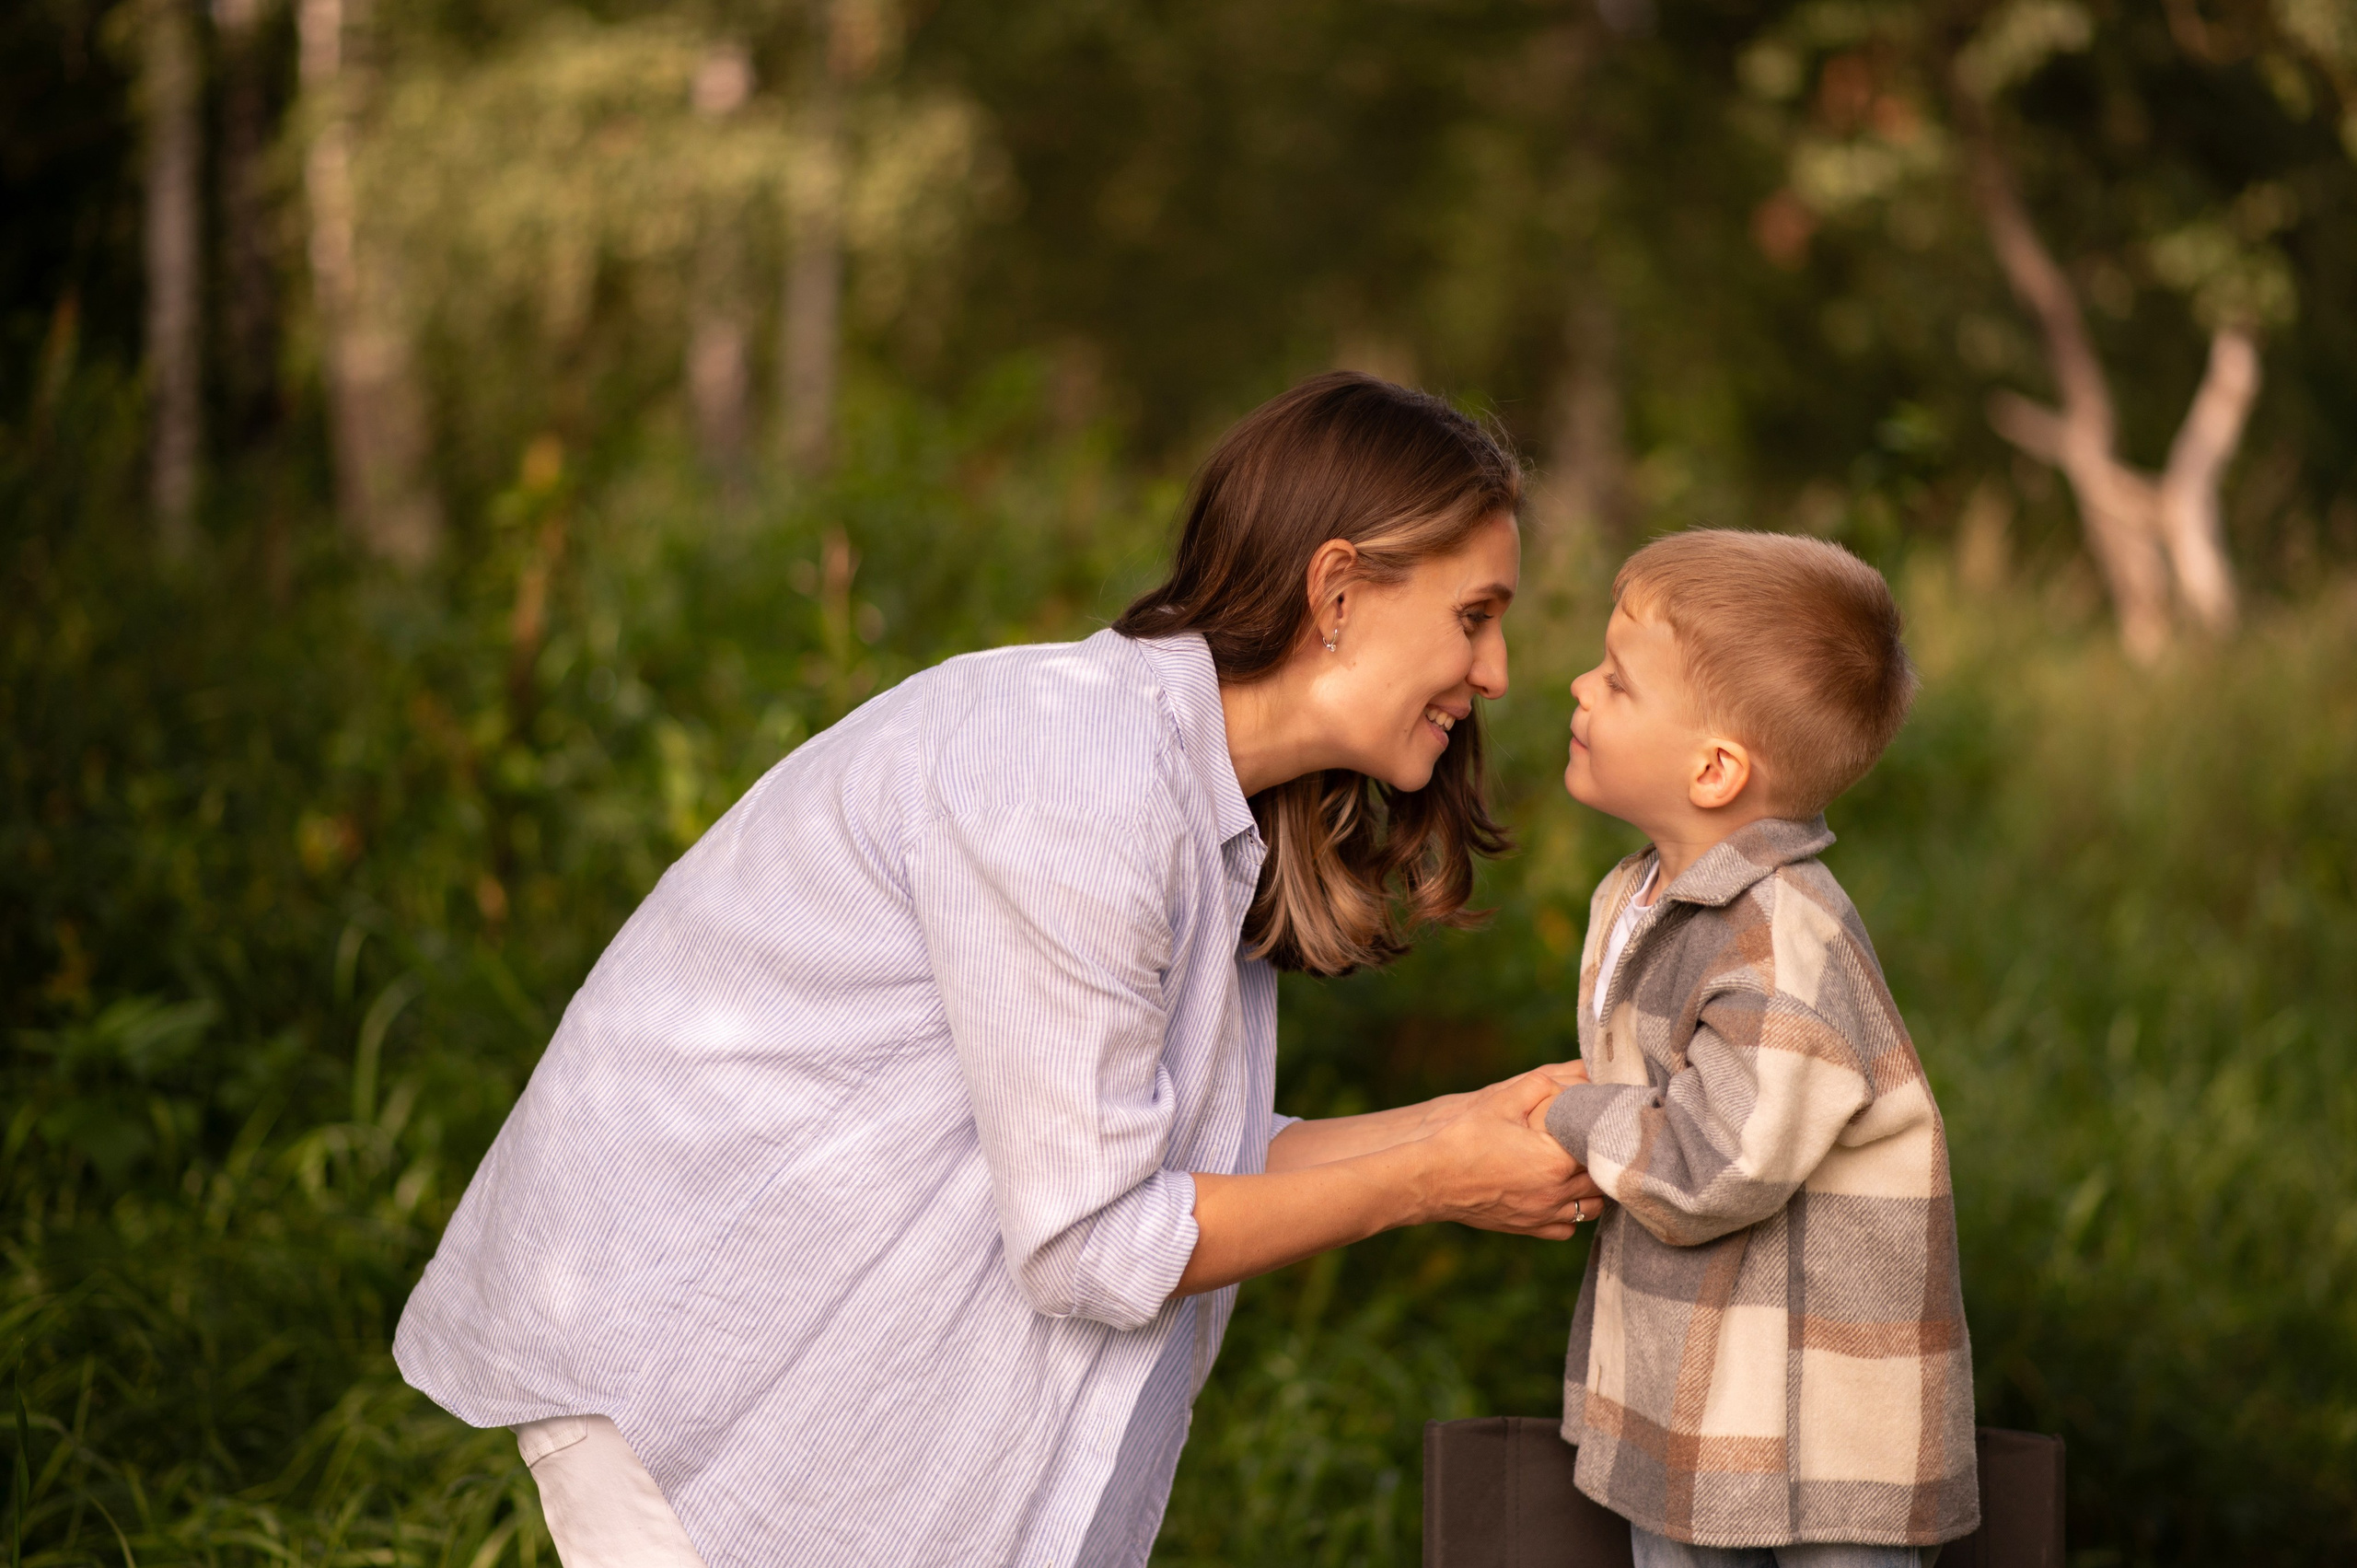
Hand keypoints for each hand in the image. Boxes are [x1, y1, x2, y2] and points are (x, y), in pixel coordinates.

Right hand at [1408, 1069, 1606, 1239]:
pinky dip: (1572, 1213)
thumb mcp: (1501, 1101)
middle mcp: (1555, 1192)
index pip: (1600, 1148)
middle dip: (1602, 1159)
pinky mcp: (1528, 1227)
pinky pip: (1566, 1228)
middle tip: (1597, 1140)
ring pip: (1591, 1207)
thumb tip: (1568, 1082)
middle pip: (1602, 1179)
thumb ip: (1540, 1085)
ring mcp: (1542, 1214)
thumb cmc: (1464, 1138)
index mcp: (1555, 1160)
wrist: (1430, 1178)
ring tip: (1583, 1167)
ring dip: (1593, 1188)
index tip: (1604, 1119)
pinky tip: (1561, 1194)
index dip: (1605, 1132)